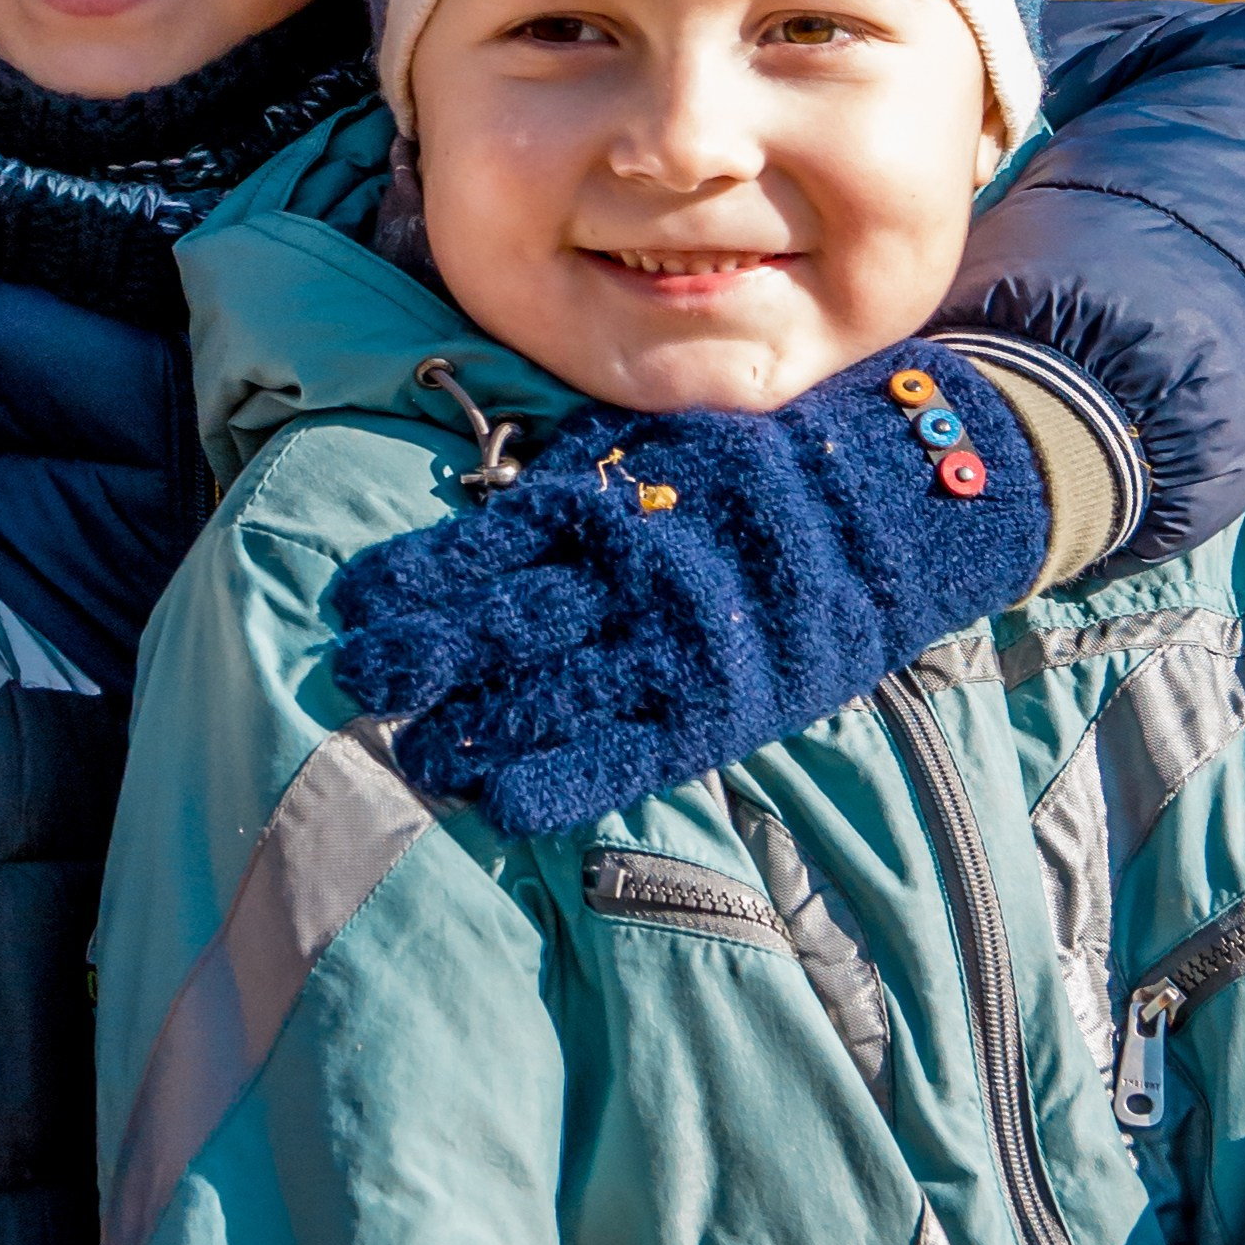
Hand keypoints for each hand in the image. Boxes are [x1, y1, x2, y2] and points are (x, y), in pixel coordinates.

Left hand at [330, 336, 1048, 835]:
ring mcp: (676, 645)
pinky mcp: (721, 706)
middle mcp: (630, 571)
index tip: (352, 603)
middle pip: (503, 622)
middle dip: (421, 656)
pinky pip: (628, 752)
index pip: (486, 543)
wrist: (893, 502)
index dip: (414, 577)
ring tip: (411, 752)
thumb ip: (572, 476)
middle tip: (356, 678)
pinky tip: (502, 801)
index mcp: (607, 500)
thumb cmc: (752, 470)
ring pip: (551, 694)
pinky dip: (561, 779)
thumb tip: (479, 502)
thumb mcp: (653, 443)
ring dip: (470, 728)